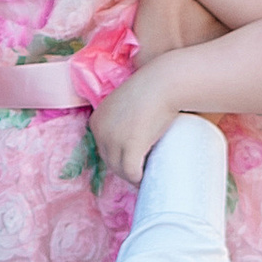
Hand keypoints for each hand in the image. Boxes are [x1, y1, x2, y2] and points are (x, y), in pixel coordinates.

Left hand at [90, 67, 183, 186]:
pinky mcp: (129, 146)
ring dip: (133, 177)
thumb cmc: (153, 88)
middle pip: (110, 161)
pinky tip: (148, 179)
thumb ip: (123, 115)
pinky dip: (139, 179)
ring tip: (148, 175)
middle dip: (125, 169)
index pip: (103, 149)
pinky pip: (131, 172)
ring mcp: (113, 139)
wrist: (166, 82)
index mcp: (96, 120)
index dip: (119, 157)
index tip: (135, 159)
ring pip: (120, 170)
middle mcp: (99, 131)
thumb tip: (133, 130)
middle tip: (144, 170)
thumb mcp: (128, 102)